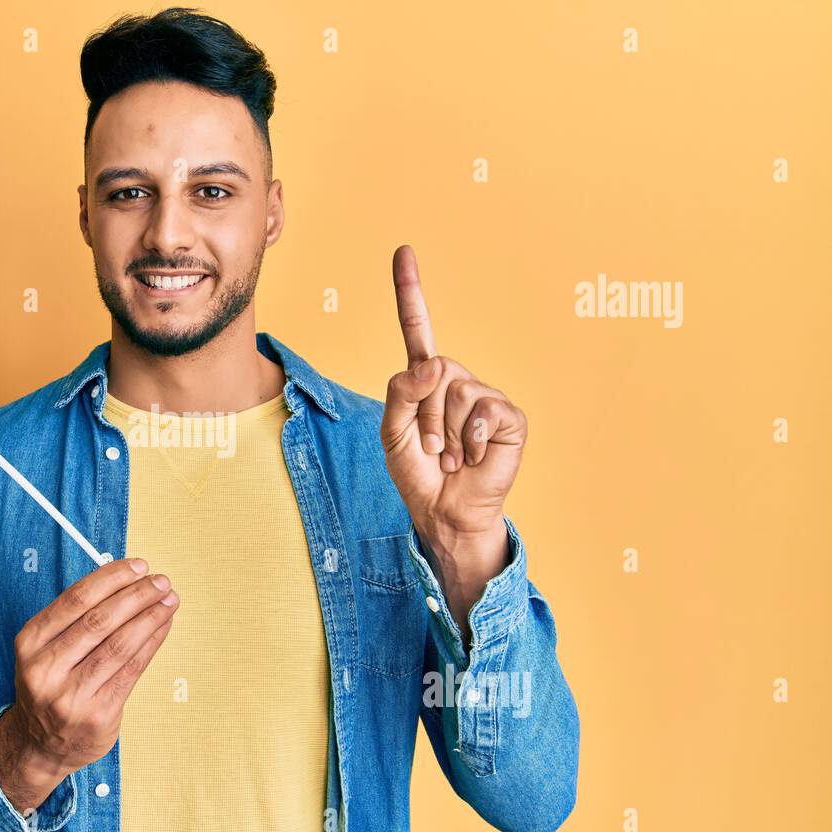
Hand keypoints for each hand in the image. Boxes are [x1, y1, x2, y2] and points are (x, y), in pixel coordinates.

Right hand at [0, 557, 178, 818]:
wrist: (40, 745)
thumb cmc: (52, 683)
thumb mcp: (45, 649)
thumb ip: (77, 617)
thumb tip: (127, 579)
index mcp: (30, 642)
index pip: (76, 599)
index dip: (111, 578)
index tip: (138, 566)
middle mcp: (45, 669)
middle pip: (100, 620)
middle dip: (136, 595)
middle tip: (161, 581)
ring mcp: (71, 696)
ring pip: (120, 645)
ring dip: (150, 617)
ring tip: (169, 600)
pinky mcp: (98, 715)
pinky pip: (132, 670)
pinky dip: (152, 642)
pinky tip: (163, 625)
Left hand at [380, 245, 526, 544]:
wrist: (444, 511)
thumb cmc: (417, 472)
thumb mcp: (392, 433)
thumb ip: (401, 393)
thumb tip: (434, 363)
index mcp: (425, 380)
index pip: (418, 329)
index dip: (410, 291)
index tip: (403, 250)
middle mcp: (456, 381)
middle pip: (435, 370)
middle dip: (425, 416)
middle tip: (431, 448)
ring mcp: (485, 397)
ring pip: (457, 392)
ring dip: (446, 433)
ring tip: (450, 456)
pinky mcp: (509, 417)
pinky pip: (484, 411)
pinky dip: (471, 440)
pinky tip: (473, 457)